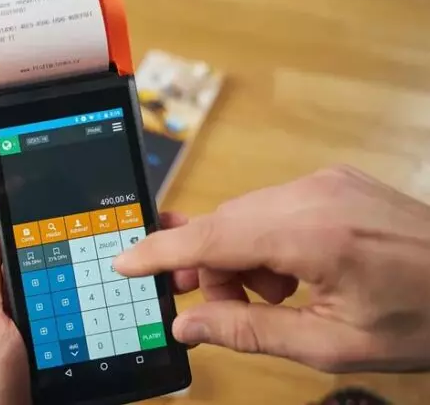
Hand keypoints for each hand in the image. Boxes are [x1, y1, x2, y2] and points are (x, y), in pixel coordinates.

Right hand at [115, 165, 429, 372]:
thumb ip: (249, 332)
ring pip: (245, 215)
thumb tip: (188, 326)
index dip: (162, 252)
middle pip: (224, 225)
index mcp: (316, 236)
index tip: (125, 262)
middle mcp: (314, 194)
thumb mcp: (332, 344)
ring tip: (272, 298)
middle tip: (208, 308)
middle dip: (208, 268)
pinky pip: (272, 206)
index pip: (213, 238)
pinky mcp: (332, 181)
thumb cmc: (422, 318)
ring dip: (239, 258)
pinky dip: (264, 242)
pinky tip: (291, 273)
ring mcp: (325, 181)